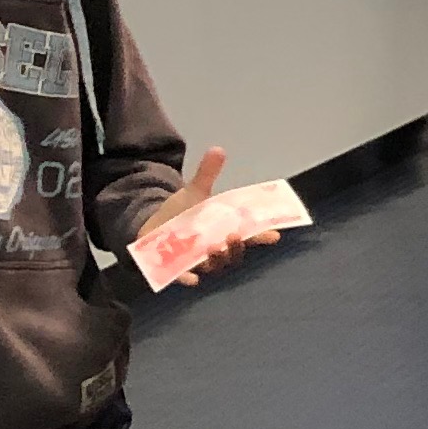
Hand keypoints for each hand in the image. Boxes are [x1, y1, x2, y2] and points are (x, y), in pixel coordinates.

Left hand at [138, 146, 281, 287]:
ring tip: (214, 246)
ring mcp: (197, 260)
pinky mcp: (177, 268)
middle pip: (233, 255)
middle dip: (236, 247)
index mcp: (224, 231)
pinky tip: (191, 278)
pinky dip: (188, 278)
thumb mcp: (195, 192)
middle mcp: (216, 249)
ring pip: (214, 266)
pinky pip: (185, 278)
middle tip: (234, 235)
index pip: (249, 237)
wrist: (153, 226)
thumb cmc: (182, 213)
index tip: (274, 234)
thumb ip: (207, 174)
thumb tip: (217, 149)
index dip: (262, 236)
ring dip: (217, 259)